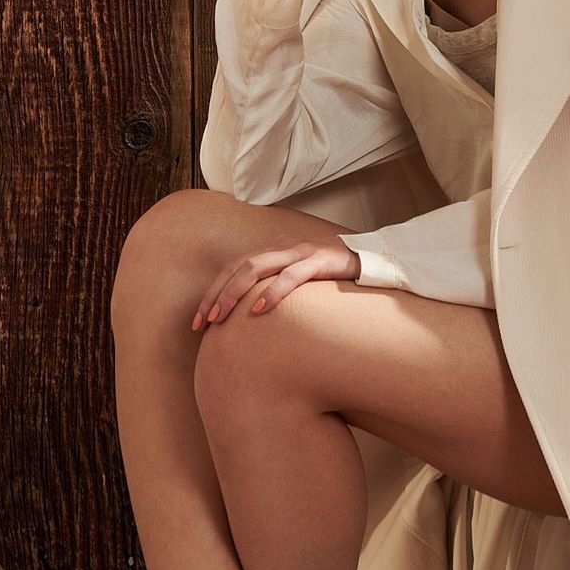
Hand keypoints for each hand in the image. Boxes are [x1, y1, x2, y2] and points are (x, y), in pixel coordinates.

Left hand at [191, 233, 362, 328]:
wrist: (369, 261)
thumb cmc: (331, 277)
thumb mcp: (297, 280)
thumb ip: (275, 288)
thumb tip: (250, 319)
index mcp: (273, 250)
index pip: (233, 267)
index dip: (213, 291)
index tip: (199, 320)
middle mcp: (282, 246)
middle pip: (238, 267)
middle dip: (216, 295)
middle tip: (203, 322)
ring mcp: (300, 252)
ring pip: (256, 268)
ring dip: (234, 293)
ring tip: (221, 317)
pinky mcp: (319, 261)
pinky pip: (291, 276)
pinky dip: (273, 293)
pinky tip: (260, 310)